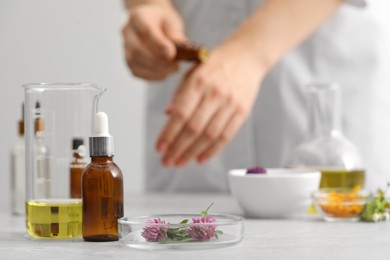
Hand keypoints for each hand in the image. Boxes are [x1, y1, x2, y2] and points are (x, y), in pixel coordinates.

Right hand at [122, 2, 186, 79]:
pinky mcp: (128, 60)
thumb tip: (181, 44)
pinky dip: (151, 76)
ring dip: (156, 70)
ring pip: (135, 62)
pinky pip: (136, 71)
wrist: (153, 22)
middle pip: (138, 50)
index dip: (159, 45)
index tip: (172, 54)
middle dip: (158, 61)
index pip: (146, 31)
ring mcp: (126, 47)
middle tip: (175, 66)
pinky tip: (164, 73)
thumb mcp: (173, 21)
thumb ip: (175, 32)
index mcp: (138, 17)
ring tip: (172, 69)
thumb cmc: (163, 21)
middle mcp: (128, 32)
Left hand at [156, 39, 265, 166]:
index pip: (180, 114)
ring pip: (209, 135)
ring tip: (180, 162)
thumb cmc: (216, 64)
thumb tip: (168, 115)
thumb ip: (180, 94)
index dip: (168, 134)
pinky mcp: (242, 111)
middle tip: (167, 161)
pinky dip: (213, 150)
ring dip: (192, 152)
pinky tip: (200, 158)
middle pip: (193, 128)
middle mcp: (214, 93)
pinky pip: (226, 135)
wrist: (248, 56)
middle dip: (177, 148)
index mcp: (198, 82)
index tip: (159, 148)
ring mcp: (230, 103)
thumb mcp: (193, 72)